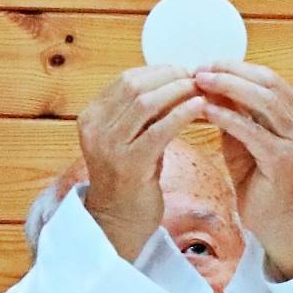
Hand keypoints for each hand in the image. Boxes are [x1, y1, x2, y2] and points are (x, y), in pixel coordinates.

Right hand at [76, 67, 210, 261]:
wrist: (119, 222)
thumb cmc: (130, 178)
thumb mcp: (129, 138)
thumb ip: (142, 112)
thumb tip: (175, 78)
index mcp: (91, 116)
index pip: (126, 79)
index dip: (158, 71)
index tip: (184, 71)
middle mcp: (95, 128)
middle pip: (134, 85)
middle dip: (170, 77)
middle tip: (197, 78)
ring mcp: (109, 146)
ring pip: (146, 102)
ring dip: (178, 91)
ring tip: (202, 90)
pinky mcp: (130, 164)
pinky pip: (159, 129)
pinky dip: (182, 113)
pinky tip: (200, 107)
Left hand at [195, 60, 292, 276]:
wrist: (274, 216)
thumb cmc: (256, 173)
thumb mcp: (242, 133)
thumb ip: (232, 108)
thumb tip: (207, 79)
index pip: (265, 76)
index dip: (234, 66)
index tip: (205, 63)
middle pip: (266, 82)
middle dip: (230, 72)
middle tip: (199, 69)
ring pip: (262, 101)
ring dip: (227, 88)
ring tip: (199, 83)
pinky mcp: (283, 158)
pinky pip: (252, 131)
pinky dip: (227, 117)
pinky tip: (205, 111)